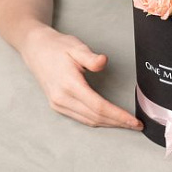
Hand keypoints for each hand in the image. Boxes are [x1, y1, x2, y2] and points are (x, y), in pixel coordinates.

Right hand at [21, 26, 143, 129]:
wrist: (36, 49)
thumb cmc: (57, 46)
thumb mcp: (76, 47)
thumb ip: (90, 57)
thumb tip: (103, 62)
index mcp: (69, 84)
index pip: (98, 106)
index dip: (118, 115)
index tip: (133, 120)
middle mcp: (62, 98)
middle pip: (95, 117)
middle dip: (117, 122)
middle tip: (136, 124)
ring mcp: (58, 103)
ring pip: (88, 121)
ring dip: (108, 124)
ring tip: (125, 123)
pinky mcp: (57, 105)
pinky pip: (80, 118)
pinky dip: (96, 120)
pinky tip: (107, 118)